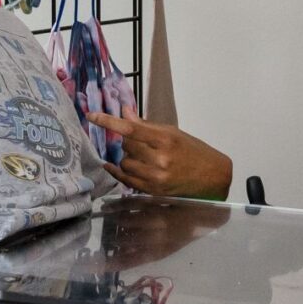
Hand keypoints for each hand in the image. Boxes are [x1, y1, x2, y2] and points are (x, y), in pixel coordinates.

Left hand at [89, 112, 234, 198]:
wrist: (211, 177)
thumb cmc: (193, 151)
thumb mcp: (173, 133)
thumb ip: (146, 125)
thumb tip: (125, 112)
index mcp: (165, 140)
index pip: (130, 129)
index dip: (108, 122)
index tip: (91, 116)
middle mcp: (159, 160)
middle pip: (126, 146)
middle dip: (127, 141)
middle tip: (137, 141)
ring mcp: (155, 178)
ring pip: (124, 163)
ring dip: (127, 157)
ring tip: (140, 156)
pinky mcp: (152, 191)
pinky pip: (125, 179)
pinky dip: (117, 171)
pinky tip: (112, 166)